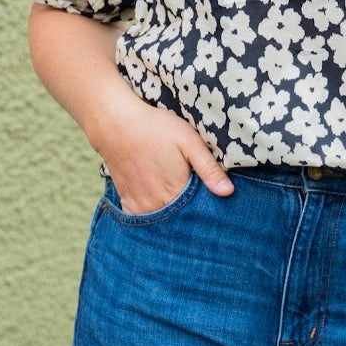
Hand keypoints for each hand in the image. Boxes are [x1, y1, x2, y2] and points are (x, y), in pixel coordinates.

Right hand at [97, 98, 233, 214]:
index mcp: (176, 193)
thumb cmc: (156, 129)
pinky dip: (153, 213)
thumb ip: (209, 168)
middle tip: (189, 186)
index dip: (208, 205)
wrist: (116, 125)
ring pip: (163, 220)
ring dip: (171, 213)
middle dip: (190, 212)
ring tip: (174, 190)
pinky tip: (158, 197)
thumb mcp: (189, 142)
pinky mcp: (128, 203)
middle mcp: (157, 206)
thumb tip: (229, 192)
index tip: (211, 196)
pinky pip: (144, 219)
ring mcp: (140, 207)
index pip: (199, 212)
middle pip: (181, 218)